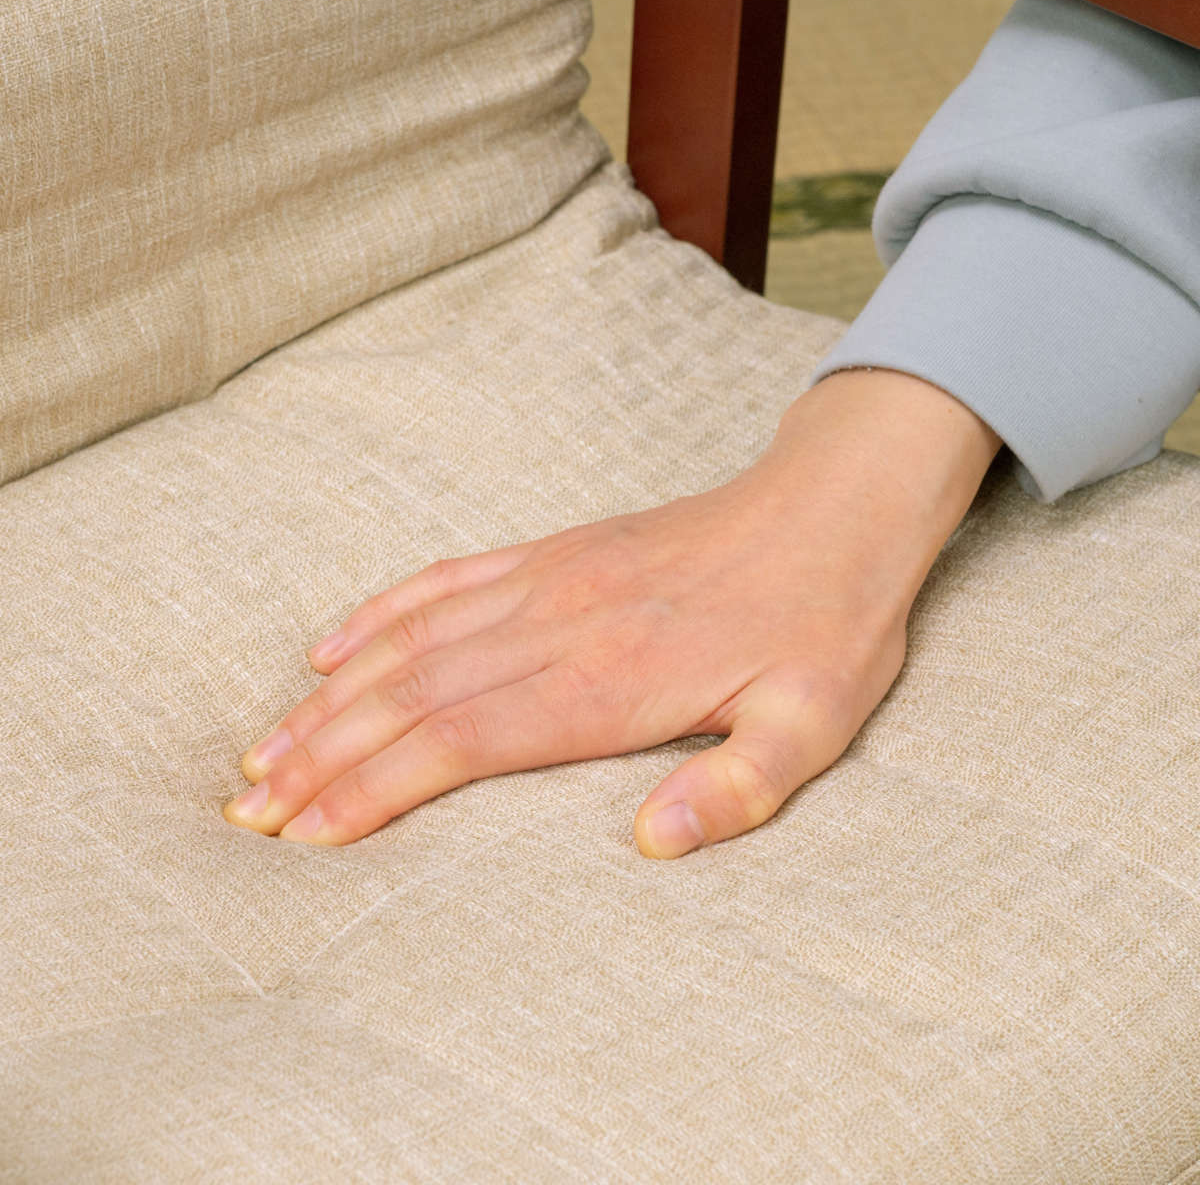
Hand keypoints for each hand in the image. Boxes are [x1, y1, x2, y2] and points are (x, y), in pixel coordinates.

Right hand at [224, 369, 1000, 856]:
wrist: (831, 508)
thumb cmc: (824, 626)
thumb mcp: (813, 725)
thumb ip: (736, 790)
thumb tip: (651, 844)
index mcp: (610, 682)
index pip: (463, 741)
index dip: (376, 789)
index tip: (307, 835)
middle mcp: (558, 627)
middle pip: (412, 696)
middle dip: (323, 756)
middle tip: (251, 808)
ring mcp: (547, 581)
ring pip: (411, 644)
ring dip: (331, 698)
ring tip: (264, 748)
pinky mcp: (554, 552)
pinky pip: (445, 581)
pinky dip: (380, 615)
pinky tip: (332, 645)